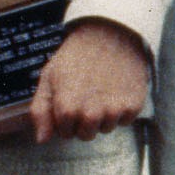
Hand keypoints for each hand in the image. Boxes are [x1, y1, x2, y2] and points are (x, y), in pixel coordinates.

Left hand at [31, 17, 150, 140]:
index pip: (65, 134)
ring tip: (102, 89)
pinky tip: (117, 88)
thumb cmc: (76, 56)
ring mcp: (114, 111)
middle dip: (84, 121)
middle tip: (86, 95)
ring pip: (106, 129)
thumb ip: (40, 111)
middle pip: (86, 136)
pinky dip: (122, 109)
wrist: (110, 34)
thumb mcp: (49, 77)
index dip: (65, 119)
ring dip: (103, 115)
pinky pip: (125, 121)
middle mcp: (92, 114)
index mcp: (67, 109)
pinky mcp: (134, 105)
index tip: (69, 99)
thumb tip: (42, 140)